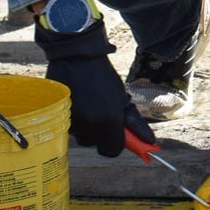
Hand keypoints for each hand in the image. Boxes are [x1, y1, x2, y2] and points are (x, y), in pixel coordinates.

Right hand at [34, 21, 154, 156]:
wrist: (77, 58)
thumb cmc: (104, 77)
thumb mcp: (123, 98)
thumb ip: (135, 123)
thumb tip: (150, 142)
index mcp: (108, 121)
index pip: (112, 151)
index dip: (115, 144)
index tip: (117, 135)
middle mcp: (89, 125)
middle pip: (95, 144)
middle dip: (100, 134)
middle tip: (102, 114)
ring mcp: (72, 121)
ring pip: (82, 136)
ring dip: (87, 127)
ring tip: (89, 105)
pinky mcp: (59, 116)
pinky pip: (70, 127)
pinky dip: (75, 120)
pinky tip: (78, 103)